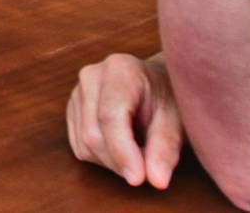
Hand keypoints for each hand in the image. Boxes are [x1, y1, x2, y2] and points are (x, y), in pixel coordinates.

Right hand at [67, 53, 183, 188]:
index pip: (110, 116)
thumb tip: (157, 180)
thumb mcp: (176, 121)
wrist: (157, 85)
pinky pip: (80, 147)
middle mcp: (91, 76)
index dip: (122, 151)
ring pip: (85, 144)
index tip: (138, 179)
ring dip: (113, 161)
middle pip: (94, 133)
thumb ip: (165, 148)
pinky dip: (102, 158)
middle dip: (120, 160)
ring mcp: (77, 92)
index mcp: (120, 69)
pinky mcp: (72, 110)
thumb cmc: (168, 99)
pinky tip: (122, 147)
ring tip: (139, 150)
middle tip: (149, 164)